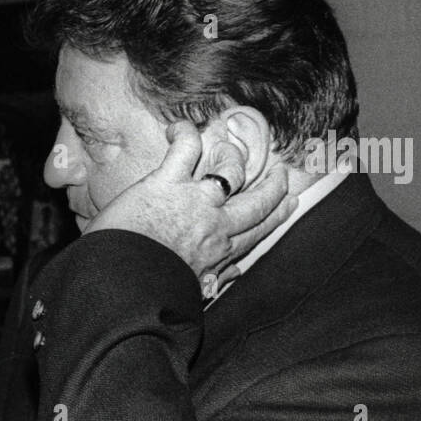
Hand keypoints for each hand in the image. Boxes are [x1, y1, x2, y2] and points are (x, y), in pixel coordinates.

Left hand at [85, 121, 295, 292]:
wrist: (130, 285)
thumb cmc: (155, 293)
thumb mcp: (192, 291)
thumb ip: (212, 279)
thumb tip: (229, 276)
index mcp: (221, 253)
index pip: (256, 232)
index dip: (275, 218)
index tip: (289, 207)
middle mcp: (216, 224)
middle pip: (257, 202)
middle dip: (273, 188)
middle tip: (283, 176)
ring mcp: (195, 199)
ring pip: (231, 172)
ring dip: (235, 158)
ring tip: (235, 148)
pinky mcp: (168, 181)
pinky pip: (185, 149)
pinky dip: (183, 134)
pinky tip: (178, 128)